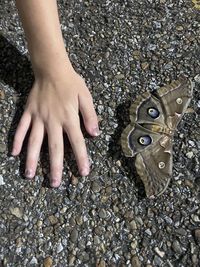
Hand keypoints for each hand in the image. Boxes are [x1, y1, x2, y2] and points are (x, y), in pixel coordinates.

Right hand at [11, 69, 98, 186]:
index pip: (77, 142)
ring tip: (30, 175)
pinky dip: (17, 140)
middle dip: (55, 166)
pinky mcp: (28, 112)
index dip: (81, 158)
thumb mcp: (86, 97)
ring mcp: (38, 117)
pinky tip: (14, 153)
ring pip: (34, 141)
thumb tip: (95, 134)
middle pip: (54, 147)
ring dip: (32, 159)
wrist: (52, 69)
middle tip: (54, 184)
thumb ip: (90, 115)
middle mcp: (53, 121)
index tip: (83, 172)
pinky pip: (21, 128)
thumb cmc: (71, 83)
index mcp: (69, 118)